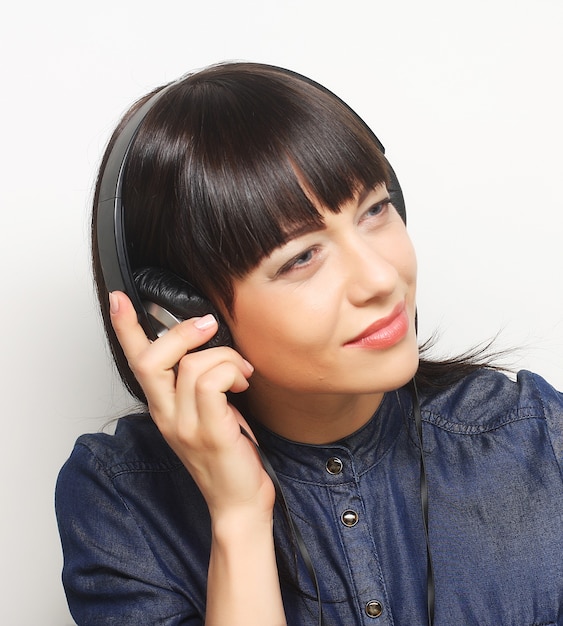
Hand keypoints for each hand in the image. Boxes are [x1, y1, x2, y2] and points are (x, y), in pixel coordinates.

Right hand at [109, 291, 274, 522]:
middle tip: (209, 326)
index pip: (136, 363)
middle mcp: (166, 415)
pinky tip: (243, 385)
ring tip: (242, 373)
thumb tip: (210, 345)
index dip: (126, 329)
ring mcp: (185, 425)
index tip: (117, 299)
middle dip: (182, 332)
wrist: (238, 503)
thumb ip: (199, 383)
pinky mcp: (209, 432)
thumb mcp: (207, 413)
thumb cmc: (228, 454)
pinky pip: (212, 382)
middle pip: (152, 359)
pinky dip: (232, 372)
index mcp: (163, 408)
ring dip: (225, 356)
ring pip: (191, 364)